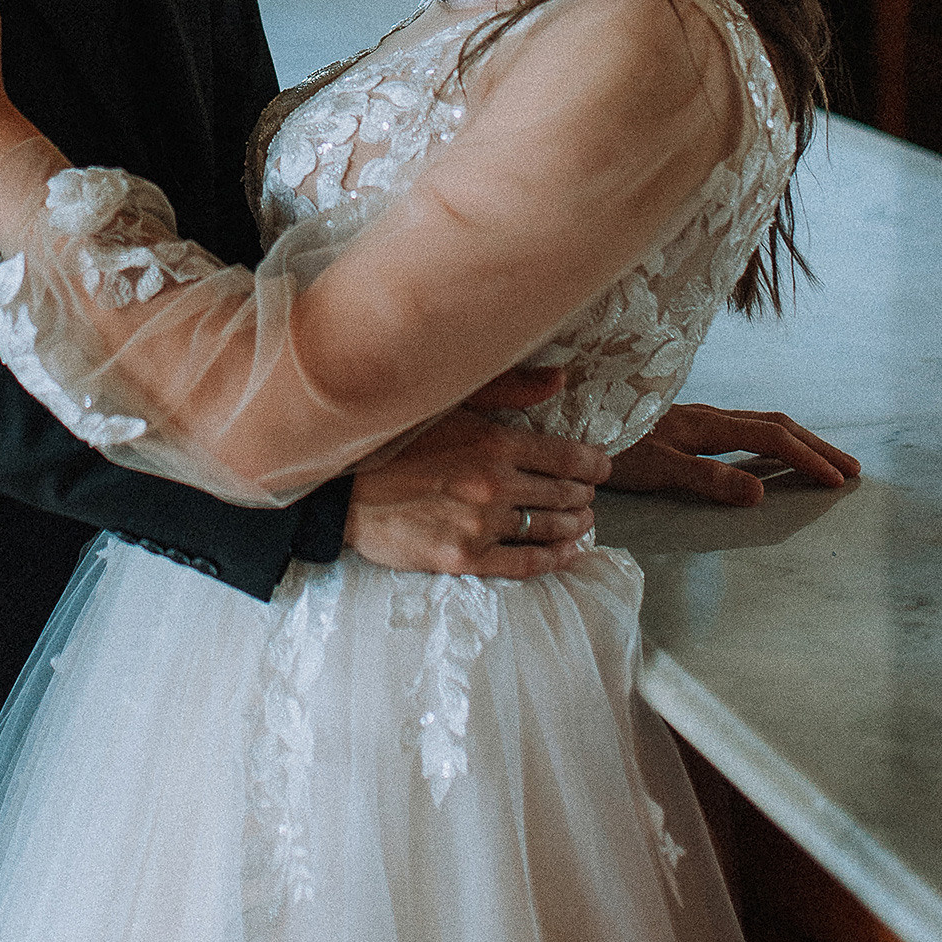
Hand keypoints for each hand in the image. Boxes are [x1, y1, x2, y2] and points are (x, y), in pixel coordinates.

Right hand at [344, 408, 609, 579]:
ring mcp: (480, 525)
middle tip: (589, 495)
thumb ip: (509, 387)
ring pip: (549, 529)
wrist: (339, 489)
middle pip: (564, 494)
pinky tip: (566, 554)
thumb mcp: (448, 399)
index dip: (593, 464)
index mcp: (494, 441)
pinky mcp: (463, 559)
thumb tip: (561, 378)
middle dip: (583, 494)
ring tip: (582, 521)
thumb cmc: (392, 439)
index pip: (568, 457)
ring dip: (575, 526)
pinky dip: (552, 559)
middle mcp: (494, 485)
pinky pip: (524, 564)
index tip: (601, 466)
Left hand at [605, 401, 860, 505]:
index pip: (772, 438)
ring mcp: (694, 420)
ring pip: (759, 424)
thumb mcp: (656, 468)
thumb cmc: (607, 447)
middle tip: (852, 469)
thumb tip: (762, 493)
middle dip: (816, 445)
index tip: (838, 482)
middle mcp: (705, 417)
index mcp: (706, 424)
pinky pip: (741, 431)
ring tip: (823, 461)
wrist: (566, 422)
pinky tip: (768, 457)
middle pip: (775, 424)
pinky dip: (770, 442)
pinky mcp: (682, 427)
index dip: (808, 458)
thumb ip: (706, 479)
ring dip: (797, 441)